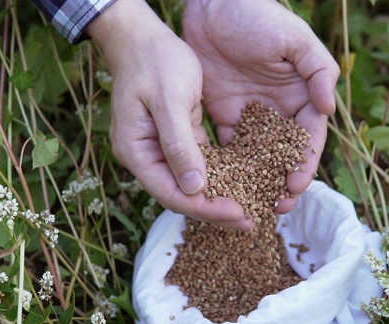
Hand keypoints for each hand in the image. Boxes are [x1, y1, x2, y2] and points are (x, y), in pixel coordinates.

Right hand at [87, 0, 252, 228]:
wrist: (144, 37)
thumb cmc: (154, 61)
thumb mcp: (169, 99)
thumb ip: (179, 144)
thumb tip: (194, 188)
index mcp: (137, 151)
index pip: (172, 193)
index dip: (205, 208)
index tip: (238, 214)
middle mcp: (146, 157)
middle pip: (181, 196)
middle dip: (215, 210)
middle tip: (250, 220)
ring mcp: (158, 150)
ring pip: (190, 185)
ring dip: (219, 197)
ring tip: (250, 209)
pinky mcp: (175, 140)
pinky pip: (197, 165)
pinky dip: (218, 176)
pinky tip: (241, 183)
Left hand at [183, 0, 339, 213]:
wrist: (214, 5)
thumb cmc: (259, 16)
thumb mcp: (296, 39)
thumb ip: (319, 70)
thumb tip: (330, 107)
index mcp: (301, 96)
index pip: (307, 138)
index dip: (304, 163)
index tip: (295, 184)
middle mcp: (279, 111)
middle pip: (284, 155)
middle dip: (283, 182)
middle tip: (277, 207)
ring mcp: (252, 115)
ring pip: (258, 158)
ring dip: (258, 183)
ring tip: (253, 207)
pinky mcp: (225, 116)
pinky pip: (229, 147)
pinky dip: (230, 168)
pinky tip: (227, 188)